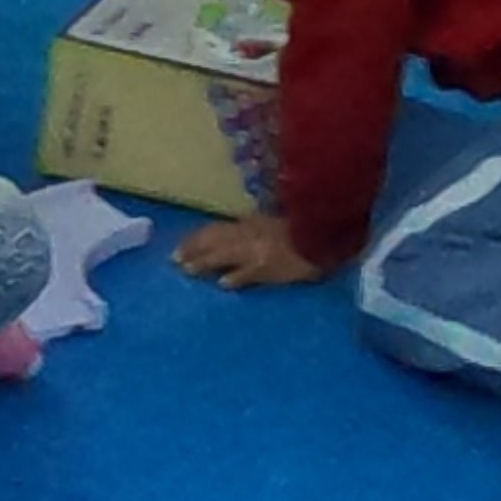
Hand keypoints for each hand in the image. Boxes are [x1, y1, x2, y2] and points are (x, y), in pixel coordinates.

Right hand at [175, 214, 331, 289]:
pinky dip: (218, 230)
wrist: (325, 231)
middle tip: (175, 255)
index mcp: (245, 251)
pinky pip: (230, 224)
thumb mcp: (275, 273)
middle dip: (192, 248)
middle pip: (212, 240)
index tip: (182, 269)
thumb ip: (247, 276)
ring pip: (219, 229)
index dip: (198, 263)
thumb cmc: (303, 259)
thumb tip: (222, 281)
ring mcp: (252, 225)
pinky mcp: (261, 219)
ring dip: (200, 237)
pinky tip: (217, 233)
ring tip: (187, 244)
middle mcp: (244, 236)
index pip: (215, 257)